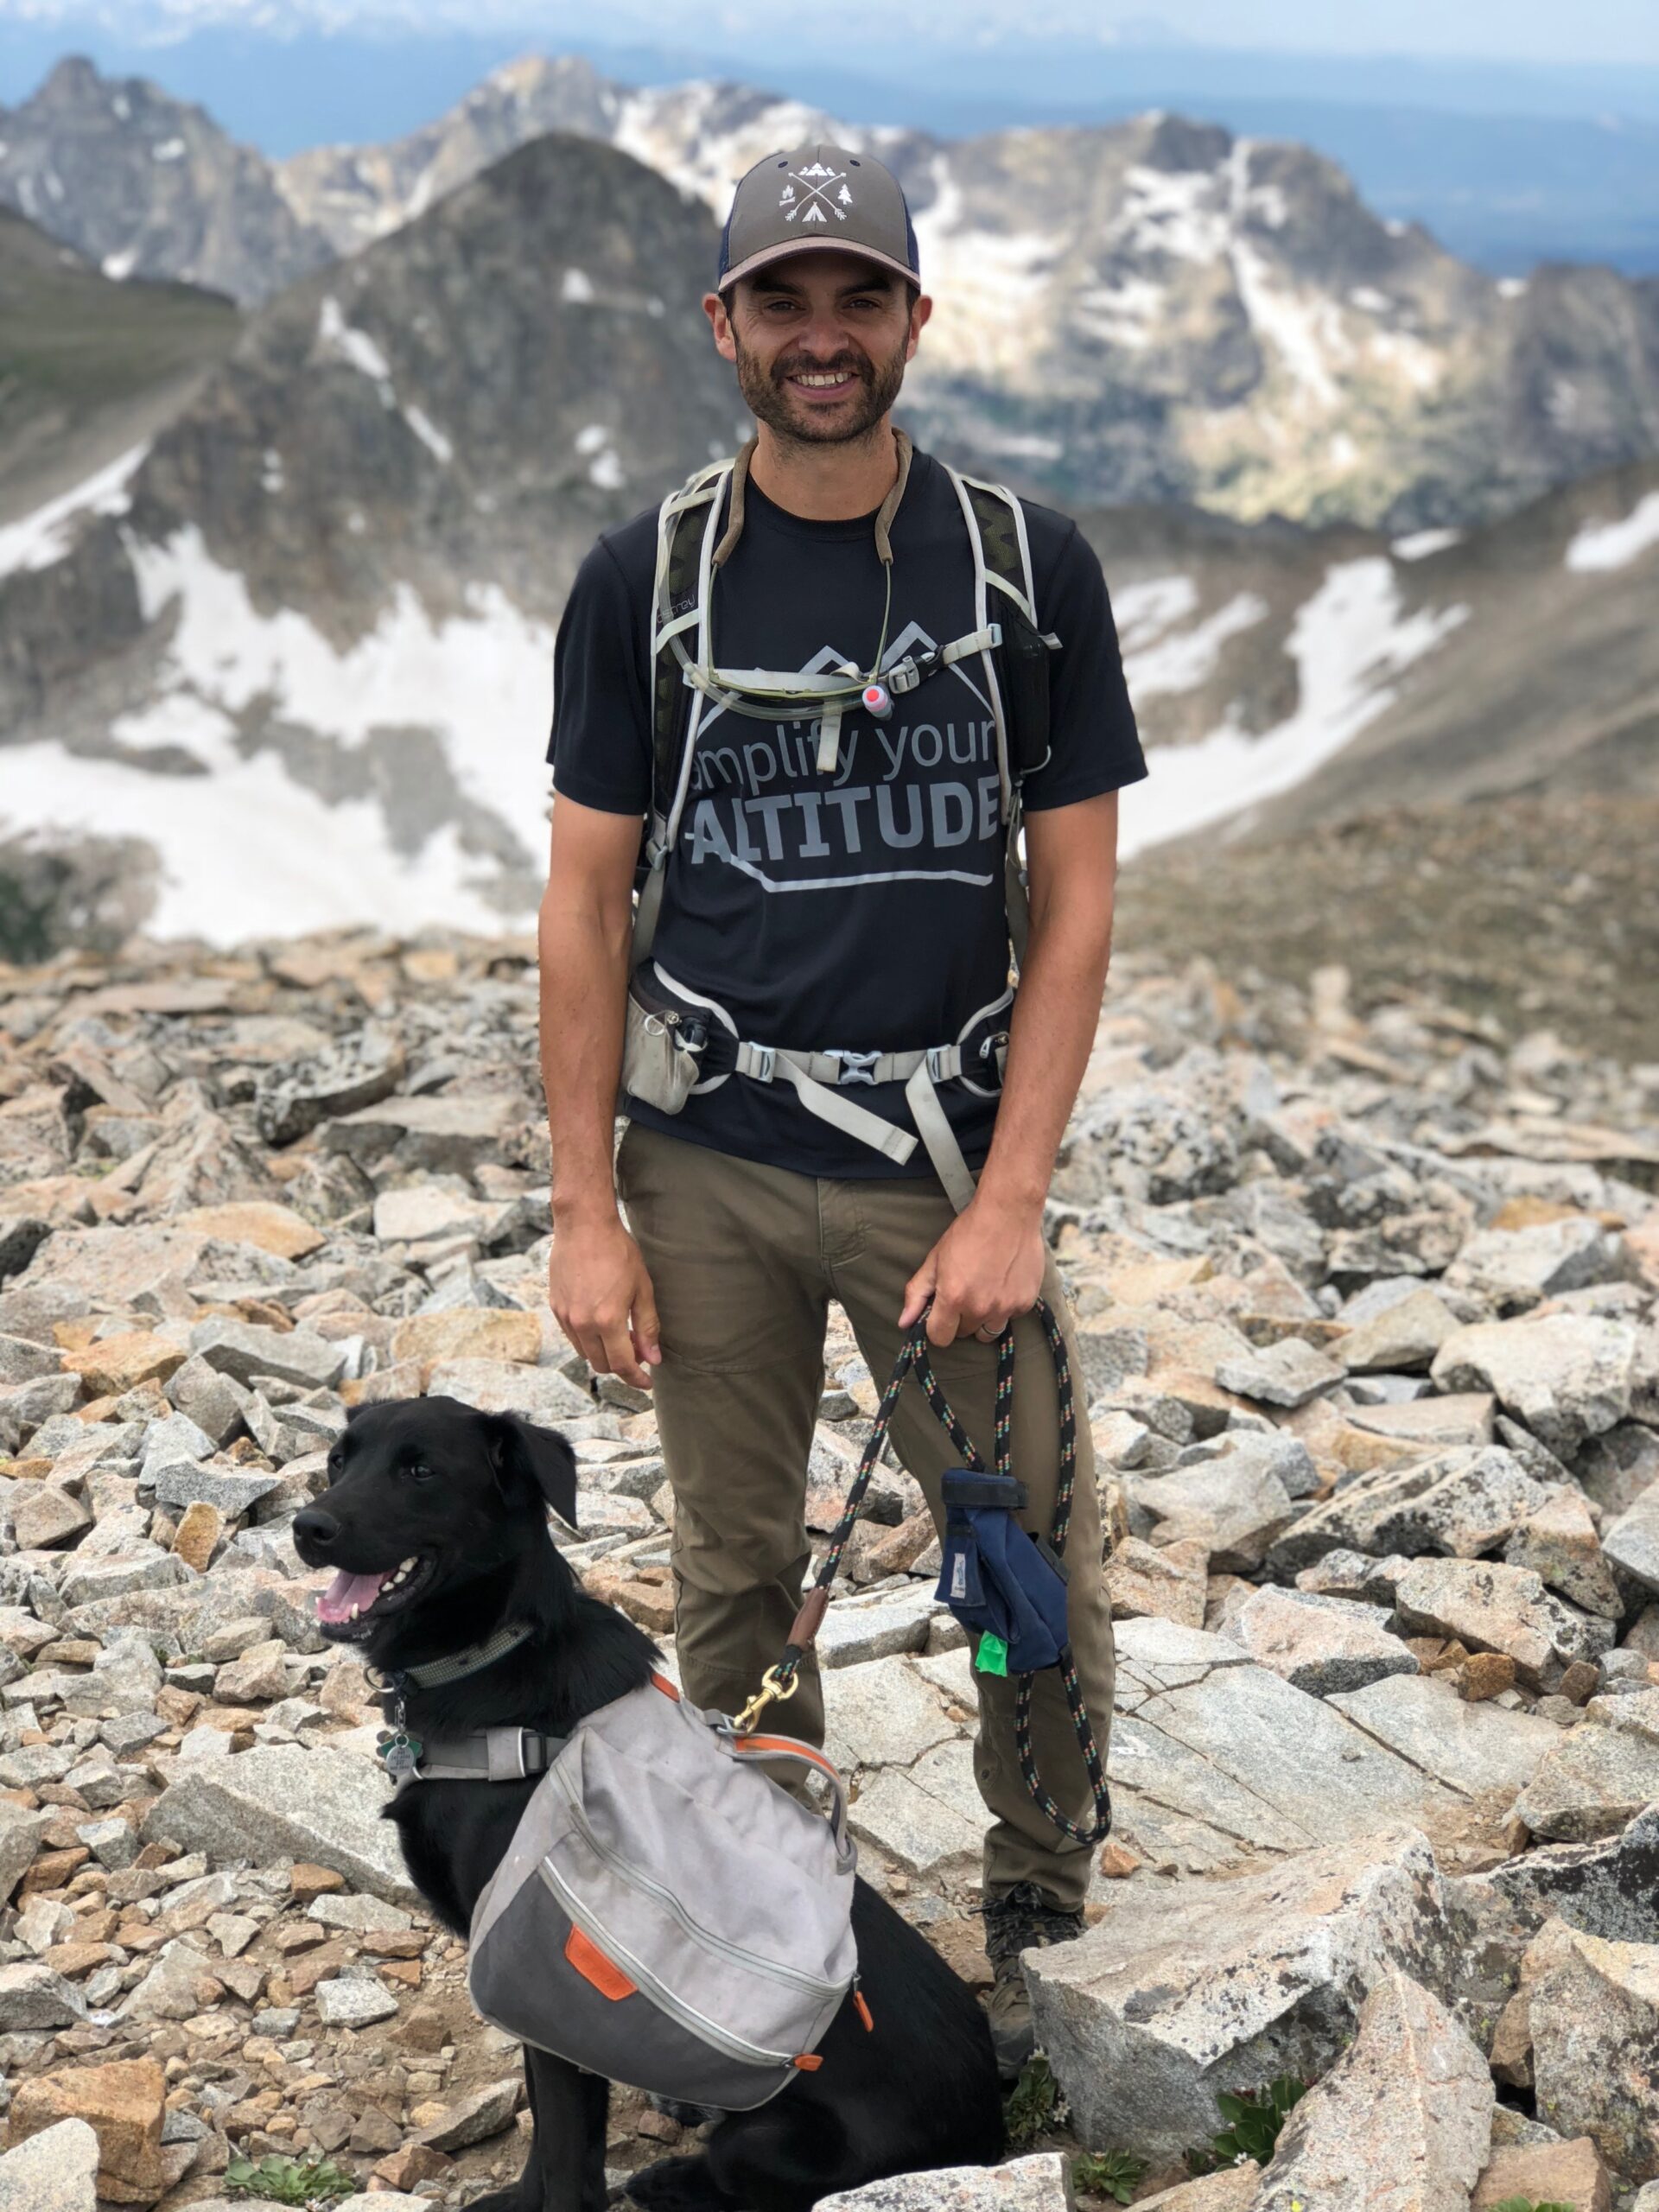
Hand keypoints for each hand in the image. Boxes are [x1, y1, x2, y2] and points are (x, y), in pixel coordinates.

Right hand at [548, 1212, 661, 1388]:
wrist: (583, 1225)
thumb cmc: (618, 1252)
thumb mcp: (642, 1288)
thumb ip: (647, 1327)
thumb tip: (653, 1357)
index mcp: (607, 1320)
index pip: (622, 1364)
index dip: (636, 1378)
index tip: (647, 1383)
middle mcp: (582, 1324)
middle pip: (601, 1364)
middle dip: (621, 1365)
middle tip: (638, 1350)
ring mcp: (566, 1317)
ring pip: (585, 1353)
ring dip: (603, 1352)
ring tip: (621, 1334)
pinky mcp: (556, 1307)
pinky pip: (573, 1336)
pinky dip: (588, 1339)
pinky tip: (601, 1322)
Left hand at [899, 1192, 1046, 1348]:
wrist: (1009, 1212)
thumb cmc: (969, 1232)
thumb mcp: (935, 1259)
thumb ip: (917, 1293)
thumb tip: (904, 1322)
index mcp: (954, 1298)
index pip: (940, 1338)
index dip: (936, 1327)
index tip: (940, 1314)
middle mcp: (981, 1308)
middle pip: (964, 1334)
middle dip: (959, 1319)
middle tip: (964, 1292)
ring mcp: (1006, 1307)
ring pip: (988, 1331)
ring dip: (983, 1318)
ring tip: (984, 1291)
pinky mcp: (1026, 1303)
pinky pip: (1010, 1318)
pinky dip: (1005, 1307)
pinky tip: (1002, 1283)